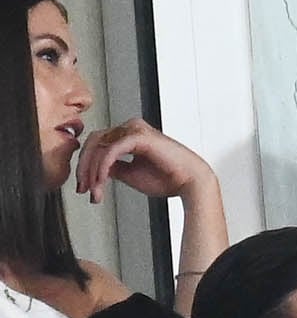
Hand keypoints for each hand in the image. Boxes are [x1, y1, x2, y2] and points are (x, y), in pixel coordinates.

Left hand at [71, 117, 213, 205]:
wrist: (191, 182)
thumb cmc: (168, 179)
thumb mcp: (130, 174)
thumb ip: (112, 168)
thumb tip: (95, 170)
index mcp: (129, 134)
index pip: (98, 145)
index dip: (86, 166)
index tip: (85, 188)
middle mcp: (131, 128)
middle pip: (94, 143)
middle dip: (84, 168)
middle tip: (83, 189)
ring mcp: (134, 129)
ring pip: (99, 145)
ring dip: (91, 169)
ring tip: (94, 189)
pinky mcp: (138, 136)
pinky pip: (111, 151)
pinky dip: (102, 167)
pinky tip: (102, 181)